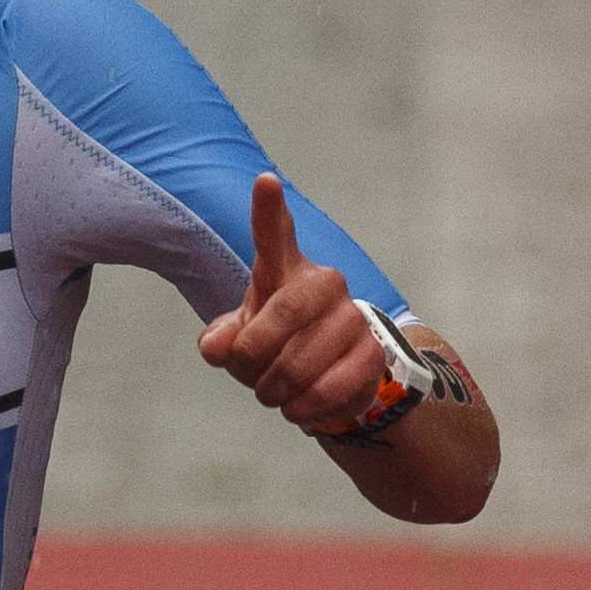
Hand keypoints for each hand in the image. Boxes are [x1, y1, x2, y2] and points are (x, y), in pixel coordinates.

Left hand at [196, 173, 385, 432]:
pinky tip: (299, 406)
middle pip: (283, 313)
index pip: (275, 233)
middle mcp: (325, 283)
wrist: (329, 374)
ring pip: (300, 361)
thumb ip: (223, 338)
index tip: (264, 182)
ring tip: (272, 393)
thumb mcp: (240, 338)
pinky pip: (329, 389)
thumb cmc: (276, 342)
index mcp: (285, 268)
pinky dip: (304, 408)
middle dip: (253, 355)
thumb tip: (216, 347)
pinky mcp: (373, 353)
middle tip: (247, 373)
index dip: (269, 208)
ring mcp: (353, 316)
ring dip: (275, 389)